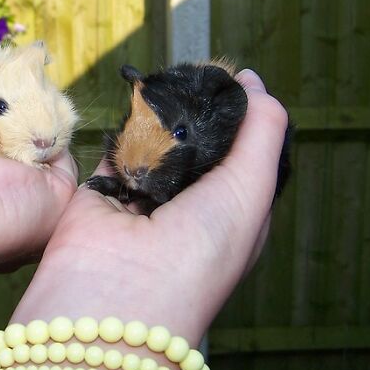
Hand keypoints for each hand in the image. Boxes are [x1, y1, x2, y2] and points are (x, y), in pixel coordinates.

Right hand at [0, 69, 288, 369]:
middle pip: (200, 142)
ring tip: (167, 86)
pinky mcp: (106, 188)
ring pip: (159, 140)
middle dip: (199, 110)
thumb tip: (255, 83)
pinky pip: (120, 145)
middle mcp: (191, 205)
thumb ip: (262, 134)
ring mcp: (146, 197)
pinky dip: (126, 126)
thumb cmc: (197, 252)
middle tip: (196, 75)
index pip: (246, 154)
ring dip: (162, 116)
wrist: (114, 294)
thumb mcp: (251, 192)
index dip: (245, 116)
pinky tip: (135, 105)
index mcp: (234, 213)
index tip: (235, 79)